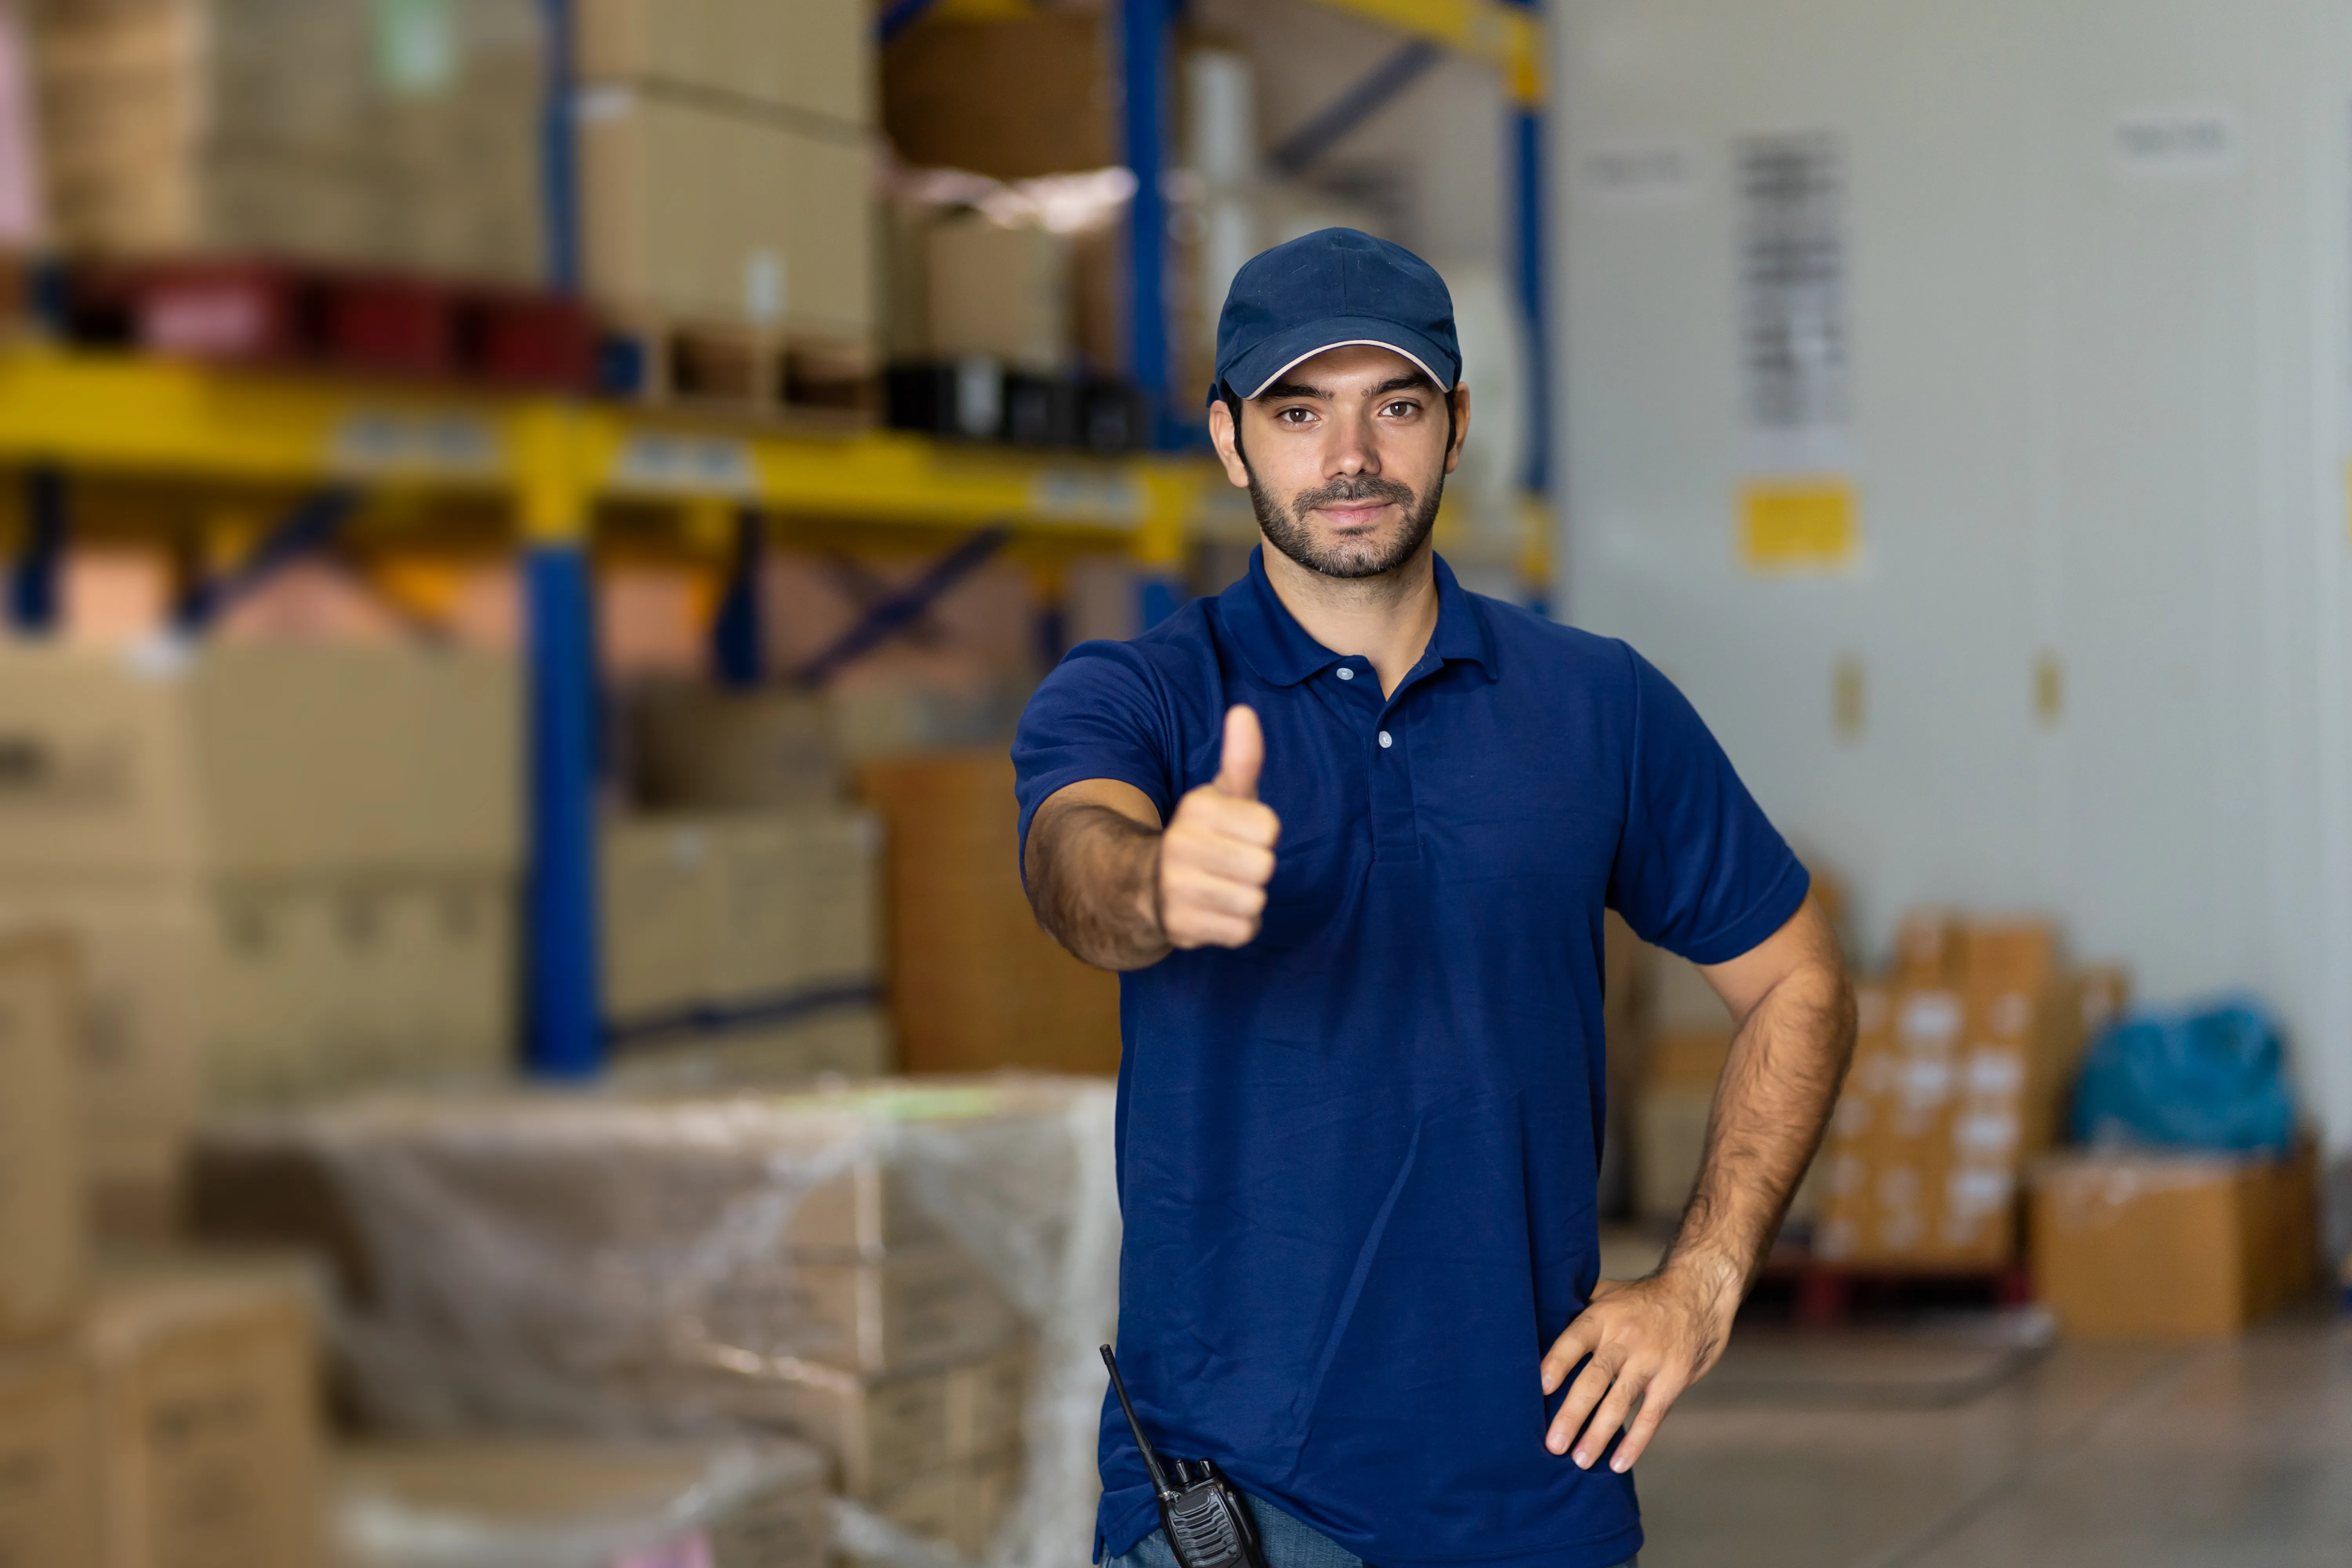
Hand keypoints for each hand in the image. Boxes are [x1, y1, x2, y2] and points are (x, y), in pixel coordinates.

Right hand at [1156, 706, 1280, 948]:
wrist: (1142, 886)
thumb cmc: (1202, 836)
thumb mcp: (1222, 795)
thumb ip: (1241, 758)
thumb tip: (1243, 711)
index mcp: (1196, 808)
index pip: (1269, 828)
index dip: (1262, 834)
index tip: (1239, 834)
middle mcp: (1180, 845)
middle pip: (1264, 867)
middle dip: (1255, 870)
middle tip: (1231, 866)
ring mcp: (1177, 888)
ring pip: (1254, 902)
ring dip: (1247, 900)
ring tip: (1222, 888)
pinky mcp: (1180, 927)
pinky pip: (1242, 932)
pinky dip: (1236, 926)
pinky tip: (1215, 911)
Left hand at [1538, 1263, 1741, 1472]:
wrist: (1697, 1294)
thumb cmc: (1641, 1299)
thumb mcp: (1608, 1294)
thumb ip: (1578, 1309)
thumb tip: (1534, 1326)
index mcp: (1603, 1316)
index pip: (1574, 1340)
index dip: (1557, 1362)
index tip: (1540, 1388)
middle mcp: (1625, 1338)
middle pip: (1594, 1378)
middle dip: (1572, 1413)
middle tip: (1553, 1444)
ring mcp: (1651, 1359)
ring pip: (1620, 1402)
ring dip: (1598, 1434)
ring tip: (1579, 1461)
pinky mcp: (1673, 1379)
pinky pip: (1652, 1415)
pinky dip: (1635, 1441)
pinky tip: (1618, 1463)